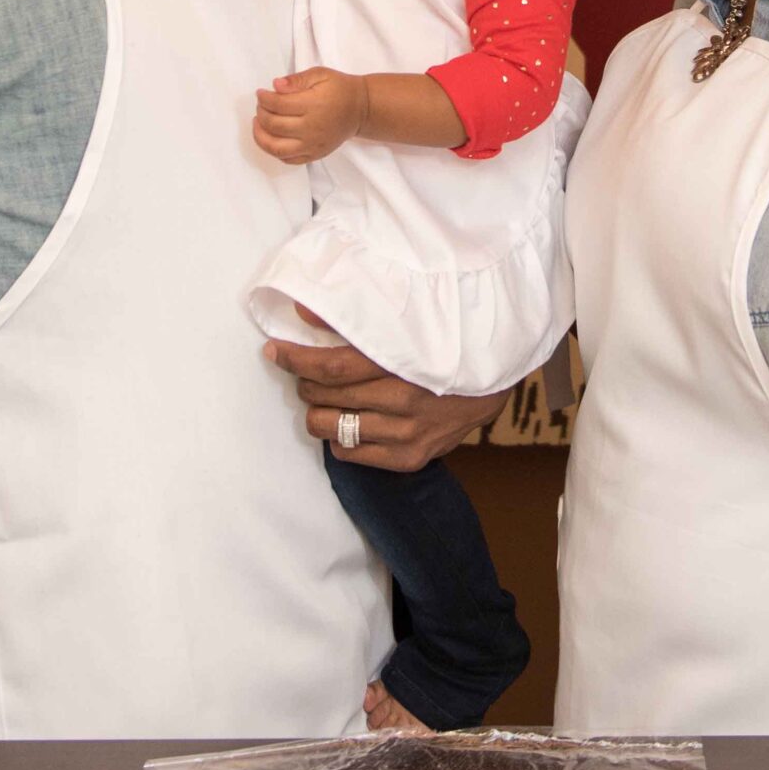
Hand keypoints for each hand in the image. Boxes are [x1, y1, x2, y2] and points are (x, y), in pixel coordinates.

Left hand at [254, 66, 366, 163]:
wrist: (361, 109)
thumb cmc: (339, 89)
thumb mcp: (320, 74)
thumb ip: (297, 79)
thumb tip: (276, 86)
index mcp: (313, 105)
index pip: (277, 104)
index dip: (263, 98)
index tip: (261, 93)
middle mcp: (312, 128)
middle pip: (274, 125)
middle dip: (261, 113)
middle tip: (261, 106)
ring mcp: (313, 144)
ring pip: (277, 148)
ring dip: (261, 137)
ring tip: (258, 125)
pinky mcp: (315, 154)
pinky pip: (289, 160)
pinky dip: (275, 152)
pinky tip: (272, 139)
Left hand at [264, 337, 507, 470]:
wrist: (494, 378)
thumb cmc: (444, 342)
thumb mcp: (407, 322)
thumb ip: (356, 318)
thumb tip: (303, 311)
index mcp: (402, 360)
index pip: (332, 367)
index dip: (296, 360)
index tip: (275, 351)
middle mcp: (405, 399)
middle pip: (326, 396)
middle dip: (304, 382)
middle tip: (306, 372)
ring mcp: (408, 433)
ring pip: (331, 428)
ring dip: (317, 411)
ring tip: (324, 399)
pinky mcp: (412, 457)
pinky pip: (351, 454)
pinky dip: (340, 438)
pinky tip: (349, 421)